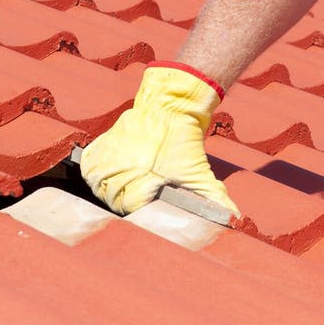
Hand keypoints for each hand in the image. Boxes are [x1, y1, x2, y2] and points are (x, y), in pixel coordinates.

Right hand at [80, 63, 238, 216]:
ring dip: (104, 189)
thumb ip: (214, 199)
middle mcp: (121, 168)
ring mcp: (109, 155)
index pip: (130, 210)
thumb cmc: (184, 140)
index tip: (144, 208)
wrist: (170, 105)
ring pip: (95, 184)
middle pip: (111, 200)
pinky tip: (103, 175)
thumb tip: (235, 219)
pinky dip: (92, 172)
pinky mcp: (102, 142)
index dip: (138, 212)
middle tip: (134, 197)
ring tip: (118, 188)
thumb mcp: (198, 172)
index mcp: (143, 179)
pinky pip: (88, 165)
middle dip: (121, 202)